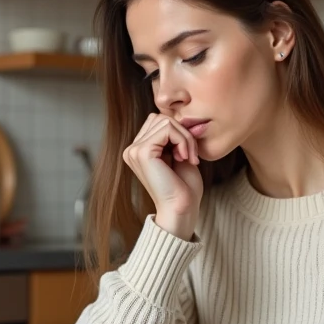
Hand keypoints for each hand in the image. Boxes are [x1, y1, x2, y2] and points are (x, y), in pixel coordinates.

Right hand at [123, 114, 203, 240]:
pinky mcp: (142, 152)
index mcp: (138, 150)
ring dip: (185, 137)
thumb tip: (178, 114)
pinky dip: (183, 140)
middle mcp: (132, 149)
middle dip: (182, 132)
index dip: (178, 132)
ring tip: (188, 157)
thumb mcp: (178, 153)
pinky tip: (184, 158)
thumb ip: (173, 135)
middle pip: (160, 117)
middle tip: (191, 155)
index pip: (158, 121)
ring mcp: (134, 150)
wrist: (182, 209)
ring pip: (165, 121)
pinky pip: (167, 129)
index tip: (188, 154)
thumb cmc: (183, 187)